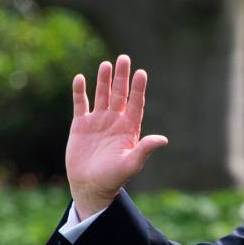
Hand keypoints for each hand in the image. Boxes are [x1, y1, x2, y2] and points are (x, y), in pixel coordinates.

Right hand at [66, 55, 167, 219]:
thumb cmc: (113, 178)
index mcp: (129, 128)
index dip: (138, 88)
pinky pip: (80, 104)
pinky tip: (80, 78)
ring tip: (106, 64)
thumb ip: (144, 149)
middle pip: (119, 94)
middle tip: (124, 58)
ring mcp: (98, 121)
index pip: (135, 103)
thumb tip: (163, 140)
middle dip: (122, 77)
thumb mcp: (131, 164)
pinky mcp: (81, 125)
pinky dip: (79, 92)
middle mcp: (115, 121)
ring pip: (101, 95)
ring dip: (104, 80)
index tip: (141, 72)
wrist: (91, 186)